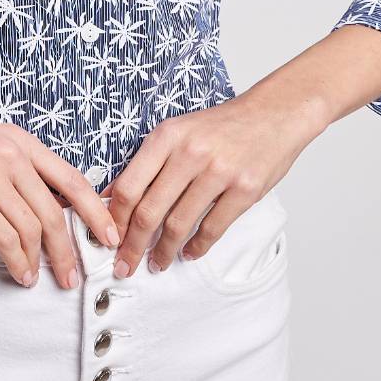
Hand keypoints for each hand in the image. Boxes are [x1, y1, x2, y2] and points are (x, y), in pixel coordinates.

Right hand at [0, 111, 121, 289]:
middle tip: (75, 274)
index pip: (70, 178)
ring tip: (42, 278)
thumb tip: (42, 204)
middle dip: (70, 248)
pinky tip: (20, 273)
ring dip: (43, 260)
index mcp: (19, 140)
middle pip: (55, 210)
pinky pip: (6, 238)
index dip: (95, 210)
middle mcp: (10, 154)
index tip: (108, 234)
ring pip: (33, 227)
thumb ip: (14, 166)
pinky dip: (18, 262)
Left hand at [100, 89, 323, 277]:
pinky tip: (189, 253)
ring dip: (164, 252)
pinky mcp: (244, 189)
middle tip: (124, 265)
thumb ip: (147, 162)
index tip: (109, 239)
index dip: (115, 219)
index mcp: (167, 135)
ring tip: (156, 264)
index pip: (129, 186)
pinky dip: (197, 247)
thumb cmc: (220, 126)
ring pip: (179, 225)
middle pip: (149, 211)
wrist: (272, 114)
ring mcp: (218, 171)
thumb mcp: (178, 131)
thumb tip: (111, 196)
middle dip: (133, 246)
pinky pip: (212, 228)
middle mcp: (189, 152)